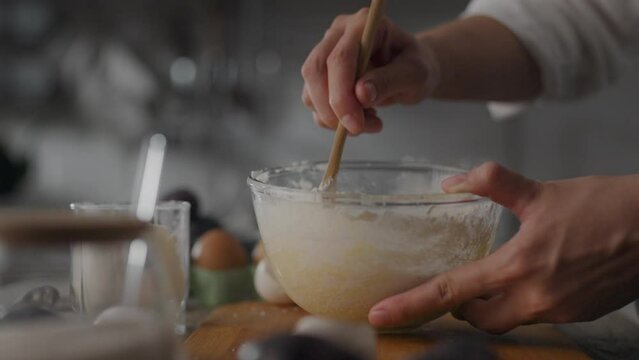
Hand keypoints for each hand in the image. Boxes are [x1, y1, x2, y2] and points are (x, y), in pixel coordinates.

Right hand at [301, 8, 439, 134]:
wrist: (410, 71)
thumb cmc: (415, 67)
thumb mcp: (415, 74)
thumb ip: (390, 80)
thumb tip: (361, 94)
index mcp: (362, 25)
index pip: (339, 58)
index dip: (342, 94)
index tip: (355, 124)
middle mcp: (338, 35)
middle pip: (315, 72)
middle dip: (332, 109)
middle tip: (357, 129)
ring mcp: (325, 53)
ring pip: (311, 91)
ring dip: (334, 118)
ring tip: (370, 121)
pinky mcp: (321, 75)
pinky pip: (314, 102)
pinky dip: (333, 119)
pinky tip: (361, 117)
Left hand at [368, 162, 638, 332]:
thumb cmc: (602, 206)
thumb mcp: (541, 190)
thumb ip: (492, 182)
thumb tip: (450, 183)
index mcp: (518, 266)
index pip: (450, 293)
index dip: (410, 305)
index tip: (379, 316)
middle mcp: (536, 298)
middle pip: (477, 319)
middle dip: (461, 308)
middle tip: (458, 288)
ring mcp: (559, 312)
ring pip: (508, 320)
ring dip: (493, 305)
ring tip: (495, 279)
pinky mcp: (580, 316)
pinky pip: (537, 316)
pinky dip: (523, 302)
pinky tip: (536, 277)